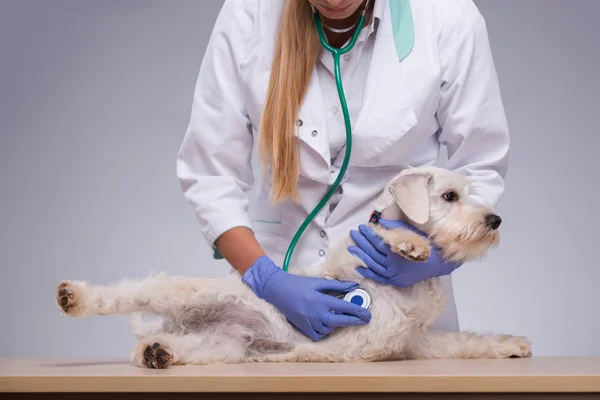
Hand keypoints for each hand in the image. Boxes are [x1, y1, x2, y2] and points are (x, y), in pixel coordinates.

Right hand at [241, 255, 371, 340]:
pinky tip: (327, 323)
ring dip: (338, 324)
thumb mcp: (318, 282)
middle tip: (364, 319)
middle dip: (354, 320)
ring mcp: (310, 323)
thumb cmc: (299, 284)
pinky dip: (325, 331)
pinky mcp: (304, 329)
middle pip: (340, 321)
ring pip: (330, 329)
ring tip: (341, 316)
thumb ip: (337, 286)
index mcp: (321, 301)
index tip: (368, 314)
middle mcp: (316, 314)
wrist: (278, 291)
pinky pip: (319, 335)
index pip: (344, 307)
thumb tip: (354, 286)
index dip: (357, 311)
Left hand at [348, 219, 461, 286]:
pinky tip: (359, 267)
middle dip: (361, 241)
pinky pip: (378, 277)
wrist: (436, 263)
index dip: (368, 233)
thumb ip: (394, 226)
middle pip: (371, 251)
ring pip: (372, 264)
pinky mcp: (394, 280)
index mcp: (395, 249)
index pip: (376, 240)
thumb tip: (380, 221)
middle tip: (354, 234)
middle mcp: (392, 263)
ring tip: (352, 248)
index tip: (362, 227)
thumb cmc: (424, 245)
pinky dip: (368, 273)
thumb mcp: (410, 232)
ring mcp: (392, 273)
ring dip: (361, 256)